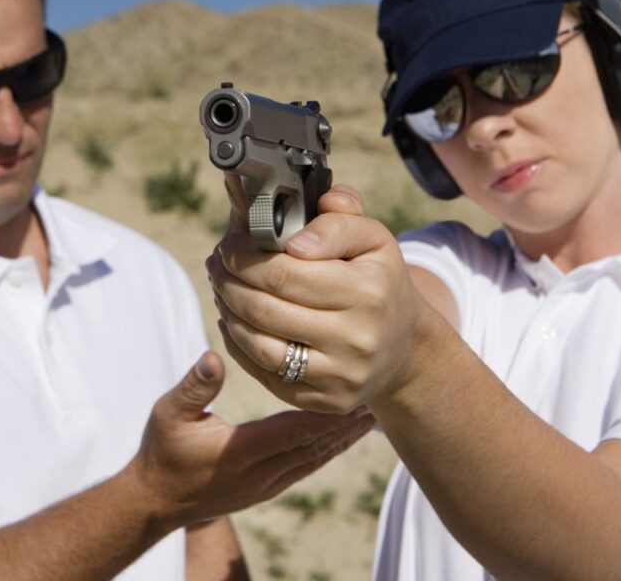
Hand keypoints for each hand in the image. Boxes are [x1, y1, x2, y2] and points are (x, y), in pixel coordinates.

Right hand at [127, 350, 373, 531]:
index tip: (352, 392)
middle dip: (346, 425)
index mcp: (239, 453)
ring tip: (372, 418)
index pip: (293, 431)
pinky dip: (328, 451)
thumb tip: (214, 358)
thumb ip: (194, 386)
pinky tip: (344, 438)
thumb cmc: (162, 451)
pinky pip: (305, 469)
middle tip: (377, 401)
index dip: (325, 413)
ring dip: (343, 440)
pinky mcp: (266, 490)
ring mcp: (265, 485)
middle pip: (313, 447)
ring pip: (314, 460)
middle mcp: (258, 473)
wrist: (155, 502)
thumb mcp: (168, 413)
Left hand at [207, 183, 440, 412]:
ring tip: (221, 289)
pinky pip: (264, 373)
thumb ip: (339, 218)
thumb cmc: (379, 283)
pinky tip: (232, 321)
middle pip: (265, 309)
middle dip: (229, 282)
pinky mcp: (324, 401)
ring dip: (228, 312)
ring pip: (259, 345)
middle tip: (216, 264)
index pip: (284, 274)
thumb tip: (295, 239)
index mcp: (368, 292)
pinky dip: (238, 345)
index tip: (230, 244)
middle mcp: (356, 339)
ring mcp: (340, 376)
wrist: (404, 348)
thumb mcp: (373, 239)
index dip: (245, 258)